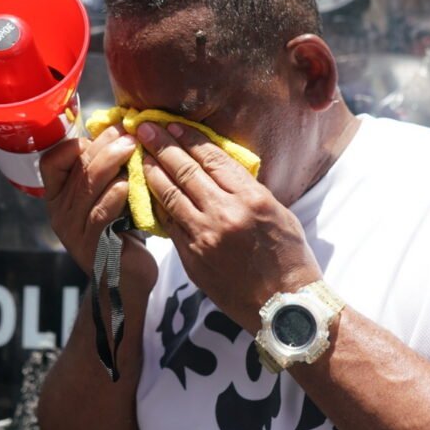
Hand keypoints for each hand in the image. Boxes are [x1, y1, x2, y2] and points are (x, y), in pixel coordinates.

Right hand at [40, 126, 156, 293]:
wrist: (126, 277)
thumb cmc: (121, 228)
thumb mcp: (106, 194)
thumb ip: (104, 169)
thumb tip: (119, 128)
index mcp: (58, 196)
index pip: (51, 162)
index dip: (74, 144)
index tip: (102, 133)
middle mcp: (60, 213)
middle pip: (77, 169)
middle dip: (104, 146)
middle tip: (129, 134)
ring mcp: (74, 231)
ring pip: (89, 187)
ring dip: (112, 163)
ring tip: (133, 149)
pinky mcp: (93, 246)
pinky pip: (102, 212)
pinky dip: (117, 193)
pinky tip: (129, 184)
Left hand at [137, 121, 321, 331]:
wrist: (283, 305)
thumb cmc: (288, 256)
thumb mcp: (278, 211)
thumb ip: (247, 189)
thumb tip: (220, 168)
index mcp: (251, 198)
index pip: (213, 158)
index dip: (189, 138)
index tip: (173, 124)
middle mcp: (225, 214)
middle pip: (186, 171)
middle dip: (163, 146)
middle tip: (146, 128)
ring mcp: (204, 237)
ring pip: (171, 196)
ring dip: (153, 172)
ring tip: (141, 154)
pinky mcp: (192, 258)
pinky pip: (169, 225)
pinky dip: (158, 205)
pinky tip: (148, 191)